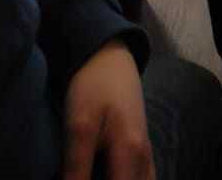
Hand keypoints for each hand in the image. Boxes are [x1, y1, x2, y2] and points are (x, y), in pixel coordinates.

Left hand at [63, 40, 152, 179]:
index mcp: (130, 154)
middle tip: (84, 178)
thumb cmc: (92, 86)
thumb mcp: (79, 127)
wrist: (109, 54)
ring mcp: (145, 154)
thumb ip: (76, 170)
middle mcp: (143, 159)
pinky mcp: (140, 150)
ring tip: (93, 177)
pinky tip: (108, 178)